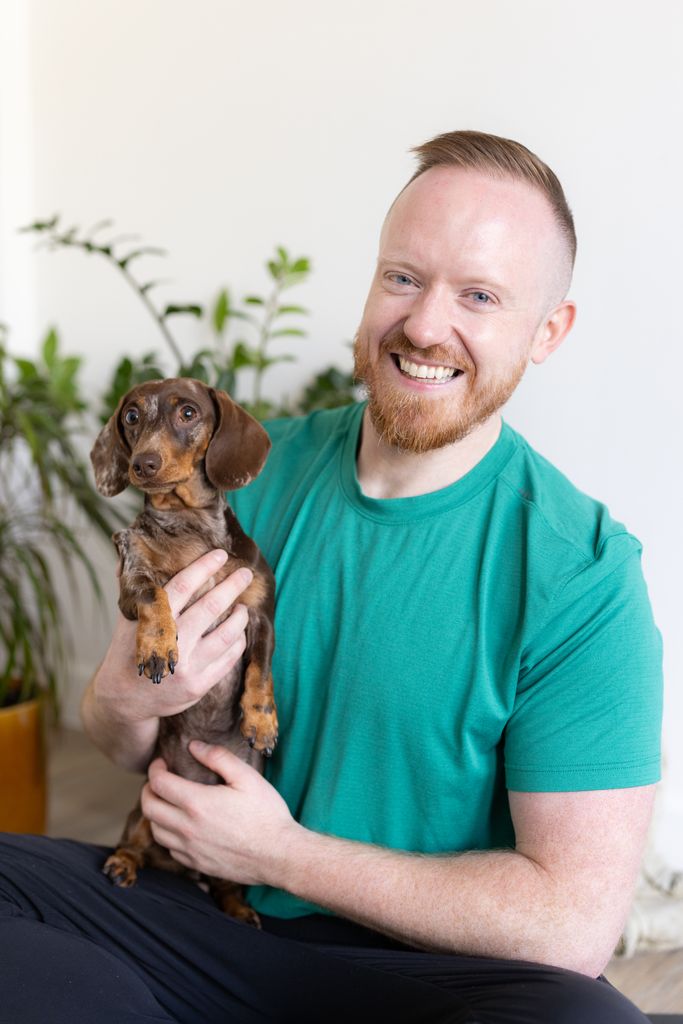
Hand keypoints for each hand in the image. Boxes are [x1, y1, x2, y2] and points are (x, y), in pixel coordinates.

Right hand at [93, 550, 251, 723]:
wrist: (124, 699)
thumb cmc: (127, 652)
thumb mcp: (126, 621)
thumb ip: (139, 592)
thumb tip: (133, 553)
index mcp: (153, 623)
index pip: (181, 587)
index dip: (202, 568)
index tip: (220, 554)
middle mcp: (172, 644)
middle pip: (209, 608)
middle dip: (231, 586)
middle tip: (247, 574)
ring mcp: (187, 667)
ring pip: (225, 635)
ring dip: (240, 617)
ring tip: (244, 606)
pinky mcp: (199, 686)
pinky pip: (228, 659)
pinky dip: (237, 642)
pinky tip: (239, 633)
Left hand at [141, 742, 299, 885]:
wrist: (278, 855)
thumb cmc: (266, 814)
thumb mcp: (247, 777)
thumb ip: (218, 757)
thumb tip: (194, 746)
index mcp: (197, 803)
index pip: (158, 783)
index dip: (155, 769)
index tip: (161, 763)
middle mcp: (187, 828)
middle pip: (149, 807)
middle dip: (148, 789)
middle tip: (158, 780)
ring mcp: (190, 849)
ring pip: (155, 830)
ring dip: (155, 813)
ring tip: (167, 802)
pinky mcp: (196, 864)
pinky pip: (170, 849)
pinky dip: (167, 834)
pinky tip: (180, 826)